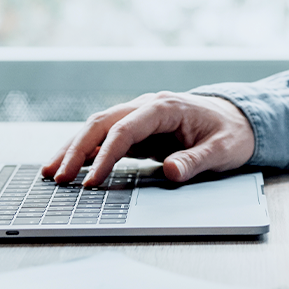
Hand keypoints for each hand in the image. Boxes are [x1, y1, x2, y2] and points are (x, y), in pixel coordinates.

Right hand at [41, 91, 255, 187]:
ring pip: (97, 128)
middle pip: (101, 123)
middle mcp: (146, 107)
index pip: (125, 130)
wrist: (238, 119)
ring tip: (50, 172)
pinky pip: (105, 139)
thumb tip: (172, 172)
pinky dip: (85, 152)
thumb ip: (196, 161)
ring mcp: (139, 117)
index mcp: (165, 107)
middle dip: (76, 149)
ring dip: (73, 148)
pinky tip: (69, 167)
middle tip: (57, 177)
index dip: (105, 155)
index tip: (91, 181)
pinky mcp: (137, 130)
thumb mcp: (223, 150)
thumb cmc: (230, 133)